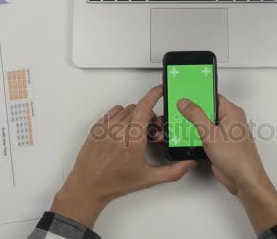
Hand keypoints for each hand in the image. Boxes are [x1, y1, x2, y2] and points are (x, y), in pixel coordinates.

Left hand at [52, 86, 196, 227]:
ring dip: (135, 117)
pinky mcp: (97, 128)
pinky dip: (121, 118)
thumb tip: (188, 164)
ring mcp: (106, 127)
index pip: (145, 107)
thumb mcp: (148, 179)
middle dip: (149, 117)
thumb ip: (173, 171)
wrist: (88, 187)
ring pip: (127, 109)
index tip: (161, 90)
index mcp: (133, 140)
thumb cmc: (114, 183)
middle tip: (151, 135)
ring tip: (136, 136)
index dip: (154, 94)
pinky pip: (113, 112)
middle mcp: (118, 130)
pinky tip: (123, 133)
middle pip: (139, 109)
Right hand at [177, 96, 276, 234]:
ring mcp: (225, 133)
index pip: (211, 96)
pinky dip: (197, 137)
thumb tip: (185, 103)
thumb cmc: (237, 159)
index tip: (183, 95)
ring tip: (181, 127)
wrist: (244, 181)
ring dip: (193, 127)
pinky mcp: (220, 144)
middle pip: (207, 110)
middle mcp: (230, 120)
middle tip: (178, 113)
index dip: (197, 95)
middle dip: (192, 113)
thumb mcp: (211, 134)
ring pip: (205, 123)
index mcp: (232, 112)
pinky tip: (188, 140)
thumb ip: (196, 116)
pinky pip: (206, 135)